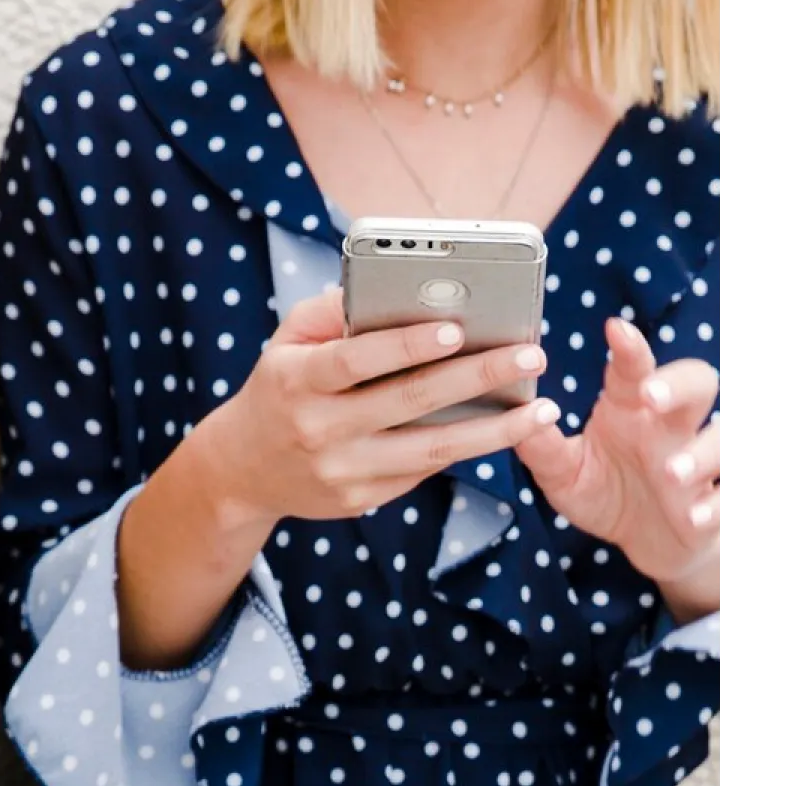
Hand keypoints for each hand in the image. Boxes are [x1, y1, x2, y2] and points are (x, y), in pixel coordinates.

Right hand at [195, 287, 557, 530]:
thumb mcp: (287, 342)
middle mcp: (318, 430)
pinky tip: (504, 429)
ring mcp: (341, 471)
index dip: (405, 344)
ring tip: (543, 409)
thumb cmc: (279, 387)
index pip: (355, 360)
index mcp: (297, 381)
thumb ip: (333, 311)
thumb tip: (396, 285)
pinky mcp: (359, 500)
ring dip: (493, 431)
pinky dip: (465, 449)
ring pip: (430, 451)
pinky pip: (421, 471)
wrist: (241, 471)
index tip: (457, 328)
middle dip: (477, 377)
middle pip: (408, 402)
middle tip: (531, 355)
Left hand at [515, 317, 721, 621]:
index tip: (614, 329)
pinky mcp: (711, 503)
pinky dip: (713, 506)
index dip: (630, 349)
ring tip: (673, 472)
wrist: (645, 542)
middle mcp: (669, 428)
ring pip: (720, 438)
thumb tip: (516, 416)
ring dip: (700, 453)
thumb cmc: (605, 492)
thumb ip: (542, 448)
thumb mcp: (563, 474)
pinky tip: (694, 516)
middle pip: (696, 384)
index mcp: (631, 411)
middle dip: (679, 384)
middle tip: (653, 395)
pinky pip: (724, 499)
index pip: (634, 371)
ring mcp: (696, 463)